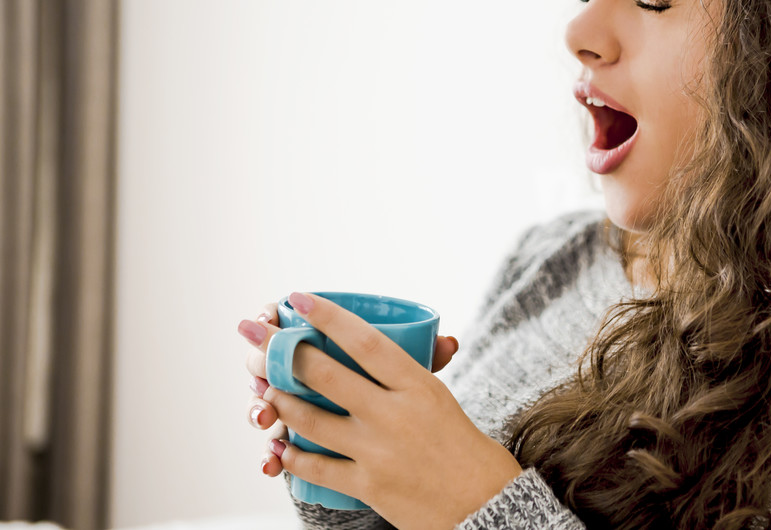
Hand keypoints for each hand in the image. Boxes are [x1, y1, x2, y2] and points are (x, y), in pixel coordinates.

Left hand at [238, 300, 461, 477]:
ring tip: (261, 386)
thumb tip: (441, 337)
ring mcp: (378, 451)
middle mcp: (394, 414)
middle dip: (281, 350)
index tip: (299, 298)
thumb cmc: (463, 446)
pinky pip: (317, 468)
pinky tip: (279, 446)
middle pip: (326, 375)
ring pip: (312, 420)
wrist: (484, 504)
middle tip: (254, 332)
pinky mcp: (368, 485)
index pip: (365, 341)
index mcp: (417, 385)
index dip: (328, 317)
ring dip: (279, 401)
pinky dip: (292, 456)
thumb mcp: (443, 398)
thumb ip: (427, 367)